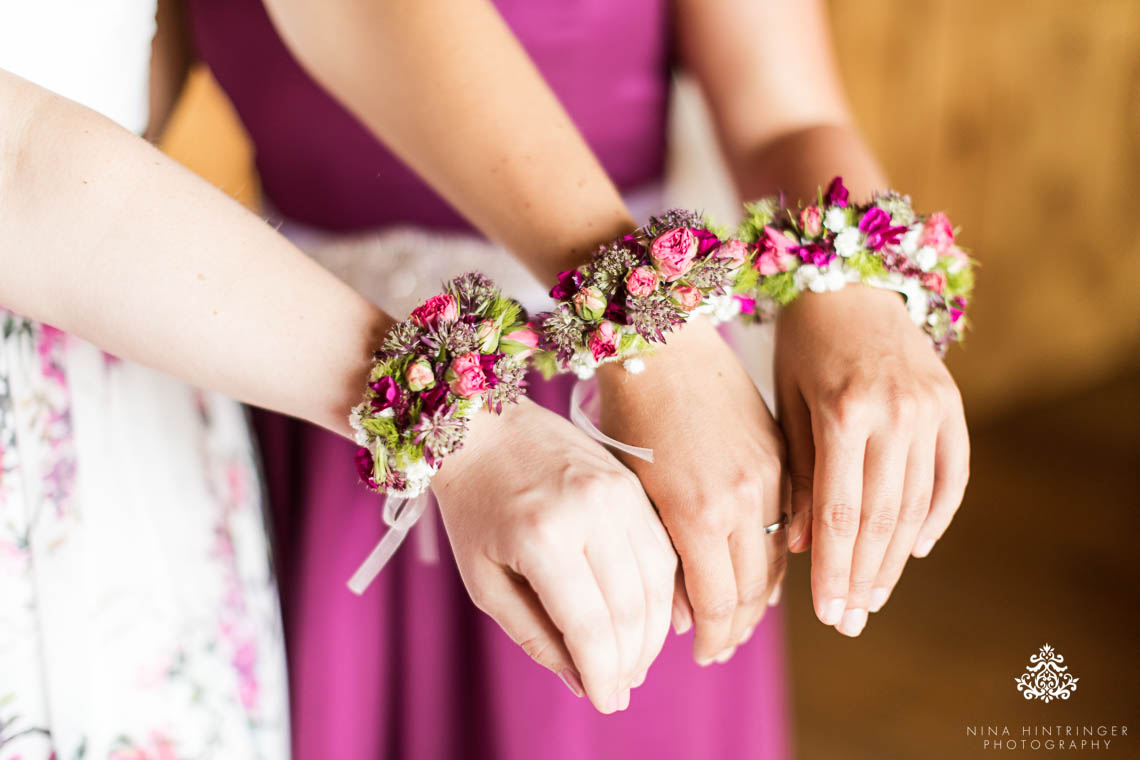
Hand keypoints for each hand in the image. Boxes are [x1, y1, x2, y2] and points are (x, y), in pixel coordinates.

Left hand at [433, 398, 675, 713]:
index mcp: (541, 536)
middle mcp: (588, 510)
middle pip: (631, 608)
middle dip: (631, 659)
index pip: (589, 626)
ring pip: (658, 580)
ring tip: (635, 659)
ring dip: (652, 631)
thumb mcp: (485, 579)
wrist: (485, 427)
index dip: (603, 674)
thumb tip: (583, 681)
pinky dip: (663, 591)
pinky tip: (650, 617)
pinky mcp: (632, 482)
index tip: (608, 703)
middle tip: (622, 685)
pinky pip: (663, 548)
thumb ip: (533, 634)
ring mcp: (617, 491)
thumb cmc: (475, 507)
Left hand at [596, 317, 787, 664]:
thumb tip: (687, 615)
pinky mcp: (782, 454)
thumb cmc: (627, 412)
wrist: (663, 340)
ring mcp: (771, 476)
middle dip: (738, 627)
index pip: (719, 604)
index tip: (702, 658)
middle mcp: (745, 500)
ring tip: (740, 618)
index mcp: (698, 514)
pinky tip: (762, 569)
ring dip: (763, 596)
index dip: (714, 640)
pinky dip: (778, 554)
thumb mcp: (632, 492)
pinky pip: (792, 522)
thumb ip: (660, 558)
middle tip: (720, 648)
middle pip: (756, 591)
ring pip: (779, 560)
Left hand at [775, 285, 969, 635]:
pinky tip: (915, 549)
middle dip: (863, 577)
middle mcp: (893, 414)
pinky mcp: (950, 404)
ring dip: (895, 558)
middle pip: (882, 518)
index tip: (826, 614)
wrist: (851, 279)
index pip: (840, 514)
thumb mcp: (785, 401)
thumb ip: (796, 473)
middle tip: (848, 621)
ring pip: (916, 504)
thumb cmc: (801, 341)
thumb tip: (798, 548)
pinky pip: (951, 474)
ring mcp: (929, 409)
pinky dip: (936, 516)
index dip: (833, 570)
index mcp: (843, 413)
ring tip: (874, 598)